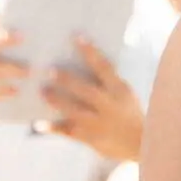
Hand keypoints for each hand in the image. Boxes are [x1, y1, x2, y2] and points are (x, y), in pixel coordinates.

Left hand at [39, 37, 143, 162]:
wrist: (142, 143)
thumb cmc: (132, 113)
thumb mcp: (126, 95)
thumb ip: (110, 83)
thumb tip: (88, 65)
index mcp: (120, 90)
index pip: (104, 67)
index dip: (90, 52)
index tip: (76, 38)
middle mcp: (110, 105)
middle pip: (86, 90)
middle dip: (67, 80)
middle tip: (49, 70)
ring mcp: (100, 123)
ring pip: (75, 110)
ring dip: (57, 101)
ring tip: (42, 91)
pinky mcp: (91, 138)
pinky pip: (69, 132)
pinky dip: (54, 128)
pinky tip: (38, 124)